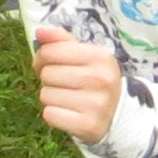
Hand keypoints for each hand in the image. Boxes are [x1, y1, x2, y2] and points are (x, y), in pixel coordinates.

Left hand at [30, 25, 123, 143]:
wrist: (118, 114)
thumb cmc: (95, 80)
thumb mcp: (86, 56)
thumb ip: (62, 42)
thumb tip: (39, 31)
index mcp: (99, 56)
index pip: (50, 51)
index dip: (43, 57)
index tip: (51, 64)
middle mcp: (100, 78)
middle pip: (46, 74)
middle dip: (49, 79)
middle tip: (64, 84)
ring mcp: (95, 104)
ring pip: (45, 95)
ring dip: (51, 98)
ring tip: (68, 99)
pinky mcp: (88, 125)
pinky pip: (49, 115)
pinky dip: (54, 115)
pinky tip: (69, 113)